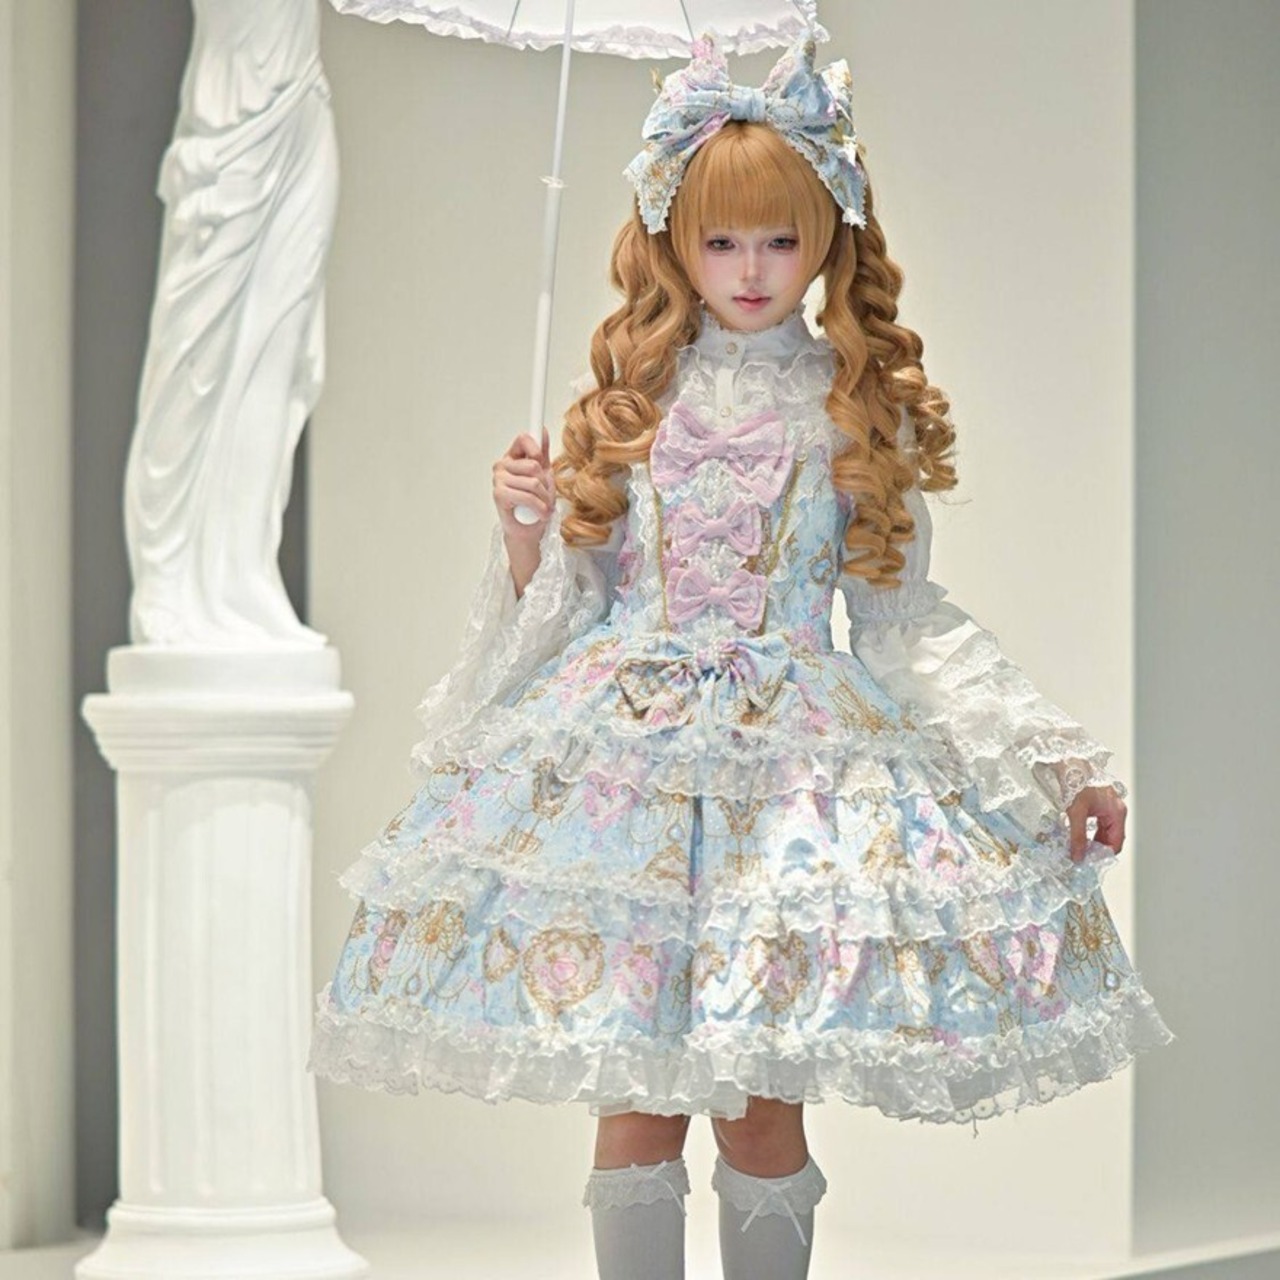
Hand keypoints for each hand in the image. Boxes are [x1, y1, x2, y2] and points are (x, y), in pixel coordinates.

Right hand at [493, 425, 553, 542]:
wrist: (528, 530)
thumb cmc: (535, 503)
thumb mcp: (543, 475)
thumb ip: (542, 454)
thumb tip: (542, 431)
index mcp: (512, 458)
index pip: (523, 439)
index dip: (535, 446)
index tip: (541, 454)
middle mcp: (502, 466)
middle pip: (534, 465)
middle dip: (545, 484)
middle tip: (545, 496)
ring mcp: (499, 480)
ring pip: (533, 482)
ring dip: (544, 499)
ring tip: (543, 508)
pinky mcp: (499, 495)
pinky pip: (527, 496)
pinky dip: (539, 507)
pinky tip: (540, 514)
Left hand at [1065, 785, 1126, 862]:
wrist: (1068, 764)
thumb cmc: (1076, 780)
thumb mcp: (1076, 812)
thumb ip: (1077, 836)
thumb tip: (1078, 855)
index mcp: (1116, 811)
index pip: (1116, 843)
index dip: (1103, 854)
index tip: (1089, 861)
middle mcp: (1115, 809)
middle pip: (1110, 838)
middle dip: (1096, 849)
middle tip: (1081, 856)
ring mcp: (1108, 807)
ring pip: (1103, 832)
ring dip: (1092, 841)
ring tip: (1077, 848)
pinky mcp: (1098, 805)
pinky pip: (1097, 825)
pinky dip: (1089, 832)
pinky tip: (1077, 836)